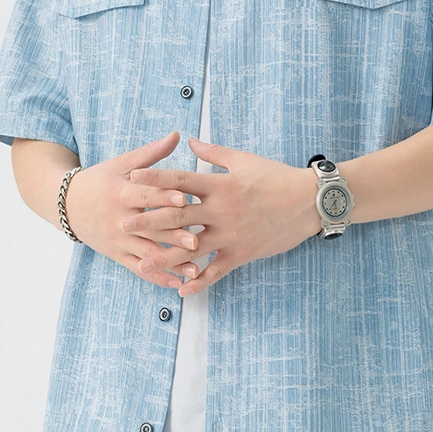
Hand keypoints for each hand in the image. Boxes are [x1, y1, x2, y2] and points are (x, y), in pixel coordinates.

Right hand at [63, 131, 201, 288]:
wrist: (66, 204)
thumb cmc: (100, 180)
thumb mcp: (121, 164)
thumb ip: (150, 154)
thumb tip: (176, 135)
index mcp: (121, 193)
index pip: (145, 196)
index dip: (163, 197)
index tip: (184, 199)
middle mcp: (119, 219)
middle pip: (149, 228)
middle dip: (173, 236)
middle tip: (197, 241)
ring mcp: (118, 240)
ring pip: (146, 253)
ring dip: (170, 263)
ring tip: (194, 270)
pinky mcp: (117, 255)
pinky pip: (139, 269)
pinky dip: (158, 278)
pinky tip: (178, 285)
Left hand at [126, 137, 321, 296]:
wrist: (309, 202)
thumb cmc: (277, 177)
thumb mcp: (244, 160)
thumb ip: (213, 154)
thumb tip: (188, 141)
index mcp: (220, 185)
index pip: (180, 180)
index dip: (154, 178)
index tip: (131, 178)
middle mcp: (222, 210)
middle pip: (178, 216)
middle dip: (149, 220)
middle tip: (123, 223)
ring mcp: (231, 234)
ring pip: (192, 248)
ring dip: (166, 257)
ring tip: (142, 263)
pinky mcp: (242, 253)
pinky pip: (216, 271)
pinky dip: (198, 282)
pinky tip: (180, 290)